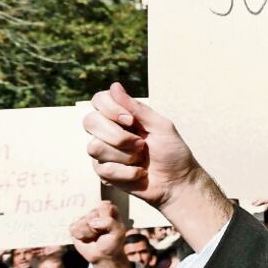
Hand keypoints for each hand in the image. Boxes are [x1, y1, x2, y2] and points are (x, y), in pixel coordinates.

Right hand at [69, 202, 134, 267]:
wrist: (104, 257)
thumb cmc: (114, 244)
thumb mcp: (119, 233)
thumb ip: (111, 224)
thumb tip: (95, 222)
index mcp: (108, 208)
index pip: (104, 206)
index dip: (107, 220)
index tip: (110, 229)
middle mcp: (95, 211)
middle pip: (91, 215)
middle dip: (97, 228)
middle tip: (101, 236)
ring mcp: (84, 218)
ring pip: (81, 223)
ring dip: (88, 234)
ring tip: (95, 238)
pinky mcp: (74, 227)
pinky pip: (73, 229)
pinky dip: (80, 238)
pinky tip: (86, 240)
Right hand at [84, 82, 199, 209]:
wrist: (177, 182)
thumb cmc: (173, 152)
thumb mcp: (161, 126)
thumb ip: (137, 108)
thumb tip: (114, 85)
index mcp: (122, 116)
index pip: (99, 100)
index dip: (110, 109)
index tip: (131, 121)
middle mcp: (109, 131)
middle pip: (90, 121)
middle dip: (118, 136)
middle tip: (141, 144)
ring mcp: (105, 152)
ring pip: (94, 147)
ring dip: (124, 155)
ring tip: (140, 159)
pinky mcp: (104, 172)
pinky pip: (102, 168)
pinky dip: (127, 172)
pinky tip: (139, 173)